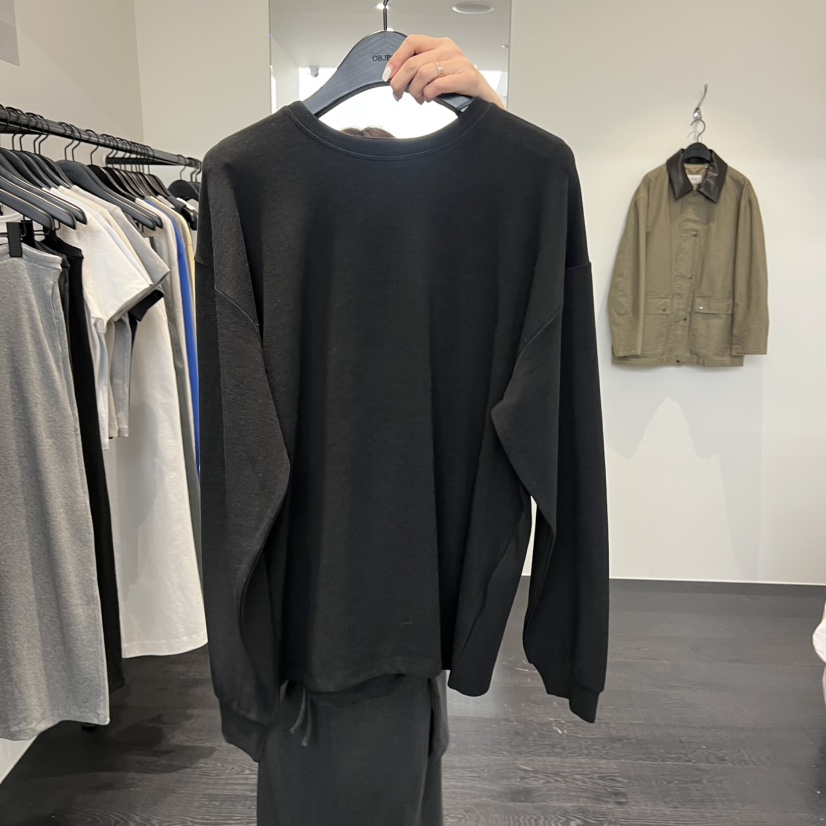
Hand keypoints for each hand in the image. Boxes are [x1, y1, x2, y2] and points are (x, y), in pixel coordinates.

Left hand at [384, 35, 504, 109]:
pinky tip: (431, 98)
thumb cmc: (460, 87)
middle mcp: (449, 50)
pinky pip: (438, 85)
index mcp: (440, 45)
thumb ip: (420, 70)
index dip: (396, 59)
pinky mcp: (466, 77)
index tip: (388, 75)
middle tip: (398, 93)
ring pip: (423, 74)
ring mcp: (459, 62)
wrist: (484, 99)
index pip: (411, 42)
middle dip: (400, 81)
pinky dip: (429, 94)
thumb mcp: (438, 72)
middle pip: (413, 62)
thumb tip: (396, 77)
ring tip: (419, 98)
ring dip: (415, 91)